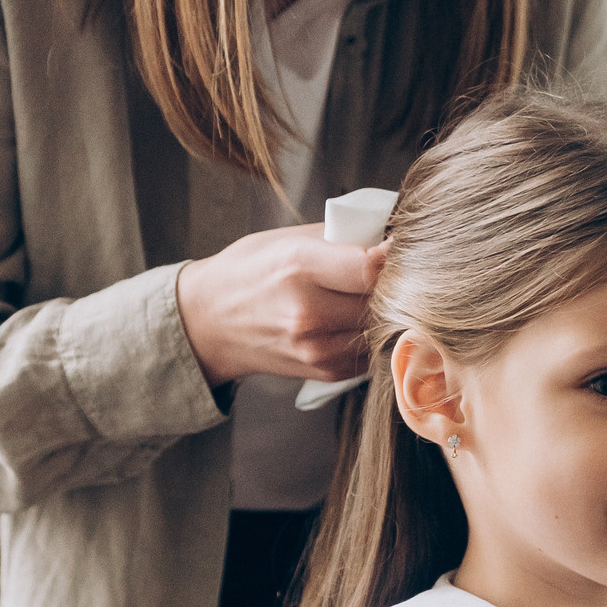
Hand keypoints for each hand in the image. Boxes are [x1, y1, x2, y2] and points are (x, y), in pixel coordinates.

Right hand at [175, 224, 385, 385]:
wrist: (208, 323)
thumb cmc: (248, 272)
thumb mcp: (286, 240)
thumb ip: (340, 238)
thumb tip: (390, 236)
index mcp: (298, 268)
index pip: (371, 267)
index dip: (393, 257)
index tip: (399, 248)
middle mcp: (307, 312)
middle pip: (383, 299)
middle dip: (395, 283)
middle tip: (395, 271)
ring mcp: (316, 347)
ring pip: (382, 326)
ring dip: (387, 310)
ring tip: (372, 293)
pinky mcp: (325, 370)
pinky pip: (371, 350)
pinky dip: (372, 333)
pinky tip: (356, 317)